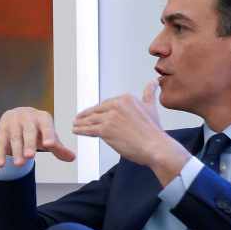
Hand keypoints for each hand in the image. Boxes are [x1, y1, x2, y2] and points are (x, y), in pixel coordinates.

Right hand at [0, 107, 75, 168]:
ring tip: (19, 164)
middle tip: (30, 156)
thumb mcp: (48, 135)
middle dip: (29, 144)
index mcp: (42, 118)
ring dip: (16, 151)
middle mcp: (27, 117)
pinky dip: (0, 154)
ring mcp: (13, 123)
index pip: (46, 127)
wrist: (18, 114)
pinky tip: (0, 164)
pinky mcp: (2, 129)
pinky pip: (0, 143)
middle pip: (29, 132)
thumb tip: (72, 158)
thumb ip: (58, 147)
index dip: (48, 135)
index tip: (50, 145)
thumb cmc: (37, 127)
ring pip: (15, 138)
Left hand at [72, 80, 188, 183]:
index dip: (98, 110)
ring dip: (80, 123)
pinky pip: (88, 129)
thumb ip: (149, 94)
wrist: (155, 146)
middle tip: (78, 118)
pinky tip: (76, 130)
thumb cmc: (154, 131)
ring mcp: (109, 117)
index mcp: (125, 98)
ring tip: (75, 125)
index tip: (92, 113)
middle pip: (96, 111)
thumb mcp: (151, 107)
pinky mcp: (104, 130)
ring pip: (91, 120)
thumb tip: (153, 82)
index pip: (106, 104)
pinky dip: (80, 130)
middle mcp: (116, 105)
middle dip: (86, 115)